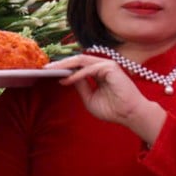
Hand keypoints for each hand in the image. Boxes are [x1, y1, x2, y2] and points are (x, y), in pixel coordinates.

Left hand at [47, 54, 165, 143]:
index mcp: (97, 72)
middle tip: (46, 67)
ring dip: (65, 65)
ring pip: (81, 60)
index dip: (64, 68)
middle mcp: (102, 66)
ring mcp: (106, 65)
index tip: (49, 71)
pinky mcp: (110, 67)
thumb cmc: (113, 109)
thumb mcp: (89, 98)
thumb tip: (66, 77)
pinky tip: (67, 80)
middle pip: (77, 60)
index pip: (78, 66)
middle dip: (61, 63)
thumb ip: (80, 86)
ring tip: (52, 70)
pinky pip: (89, 69)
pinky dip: (77, 74)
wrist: (129, 115)